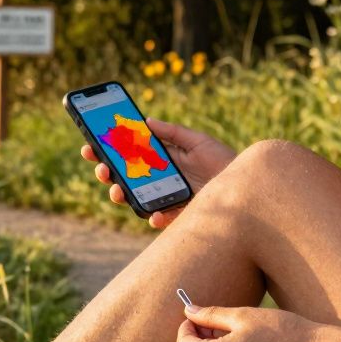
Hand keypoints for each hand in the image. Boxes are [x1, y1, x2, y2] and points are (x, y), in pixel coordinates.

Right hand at [81, 118, 235, 228]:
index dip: (106, 152)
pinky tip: (155, 214)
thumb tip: (146, 121)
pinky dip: (155, 218)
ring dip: (122, 196)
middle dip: (106, 173)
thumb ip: (173, 133)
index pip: (127, 157)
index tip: (90, 145)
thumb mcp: (199, 142)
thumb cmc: (225, 163)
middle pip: (123, 179)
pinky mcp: (178, 218)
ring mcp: (165, 200)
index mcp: (160, 162)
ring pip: (134, 200)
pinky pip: (161, 220)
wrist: (250, 187)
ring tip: (118, 190)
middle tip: (101, 168)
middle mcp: (158, 182)